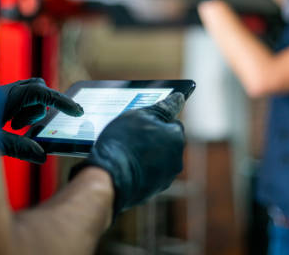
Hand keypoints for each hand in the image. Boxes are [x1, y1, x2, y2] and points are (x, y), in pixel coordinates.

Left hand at [0, 78, 83, 163]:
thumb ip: (17, 147)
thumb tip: (43, 156)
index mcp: (6, 96)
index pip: (41, 92)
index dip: (62, 101)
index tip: (77, 112)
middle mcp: (6, 90)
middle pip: (38, 89)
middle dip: (40, 108)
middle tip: (22, 126)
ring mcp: (2, 92)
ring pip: (30, 93)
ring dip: (28, 111)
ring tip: (13, 126)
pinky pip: (20, 98)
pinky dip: (23, 111)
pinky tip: (11, 124)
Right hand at [69, 93, 185, 218]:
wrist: (108, 179)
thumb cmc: (123, 142)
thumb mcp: (139, 115)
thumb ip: (163, 107)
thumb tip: (180, 97)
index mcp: (176, 137)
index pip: (172, 121)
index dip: (157, 119)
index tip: (144, 121)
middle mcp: (176, 159)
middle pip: (166, 142)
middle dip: (153, 138)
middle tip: (132, 135)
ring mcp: (165, 177)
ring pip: (158, 159)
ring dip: (147, 154)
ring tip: (126, 151)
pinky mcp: (153, 191)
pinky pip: (149, 175)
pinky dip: (140, 169)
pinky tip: (125, 165)